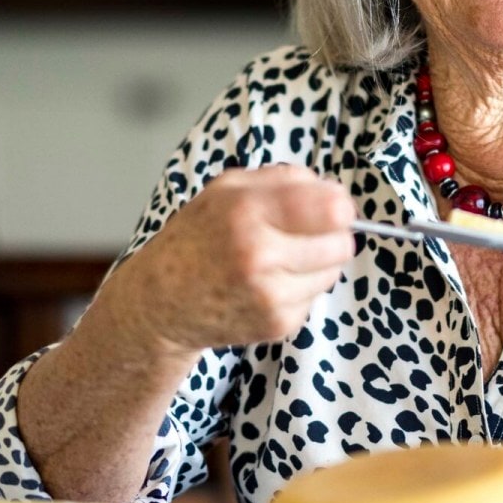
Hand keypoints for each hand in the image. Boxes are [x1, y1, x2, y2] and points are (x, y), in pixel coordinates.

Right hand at [115, 164, 355, 354]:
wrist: (161, 302)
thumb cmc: (196, 240)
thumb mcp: (226, 190)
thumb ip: (282, 179)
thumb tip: (334, 191)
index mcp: (246, 209)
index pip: (332, 208)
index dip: (339, 206)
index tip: (330, 208)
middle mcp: (258, 253)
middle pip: (341, 243)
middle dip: (330, 236)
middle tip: (301, 236)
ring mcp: (269, 293)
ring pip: (333, 271)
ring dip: (317, 264)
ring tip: (280, 261)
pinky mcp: (276, 323)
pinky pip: (315, 297)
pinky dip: (299, 289)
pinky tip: (268, 285)